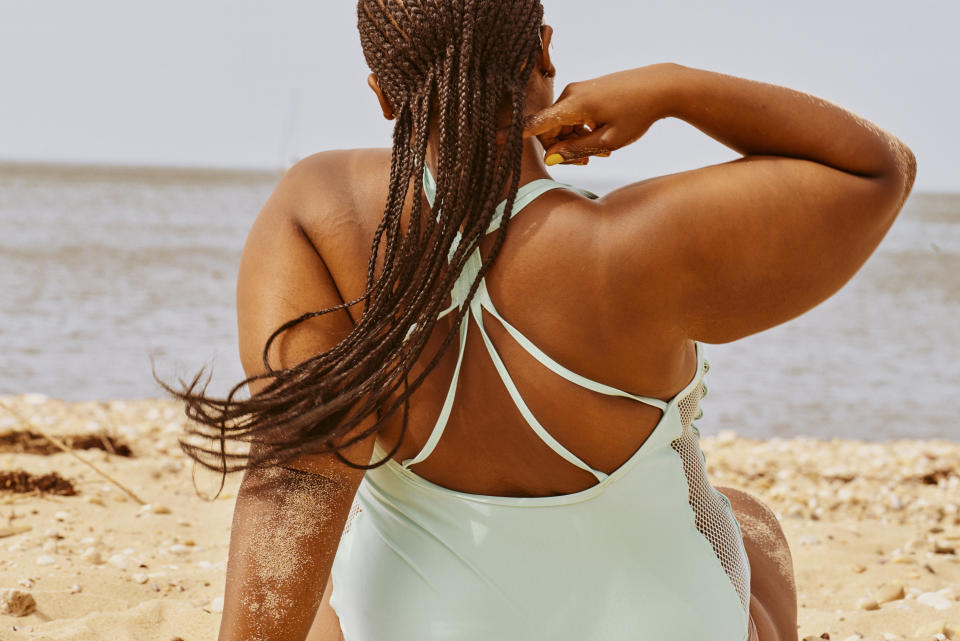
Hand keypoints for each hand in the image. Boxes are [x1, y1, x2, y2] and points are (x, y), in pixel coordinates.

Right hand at [517, 63, 680, 165]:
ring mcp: (577, 90)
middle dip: (561, 148)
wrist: (660, 86)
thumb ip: (577, 149)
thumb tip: (551, 158)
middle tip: (587, 161)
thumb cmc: (638, 113)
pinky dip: (580, 129)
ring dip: (574, 140)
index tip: (492, 140)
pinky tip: (600, 138)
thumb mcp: (609, 139)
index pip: (536, 123)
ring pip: (561, 123)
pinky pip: (571, 115)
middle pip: (549, 129)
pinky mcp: (584, 91)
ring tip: (601, 152)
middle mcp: (571, 94)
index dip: (514, 134)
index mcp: (574, 105)